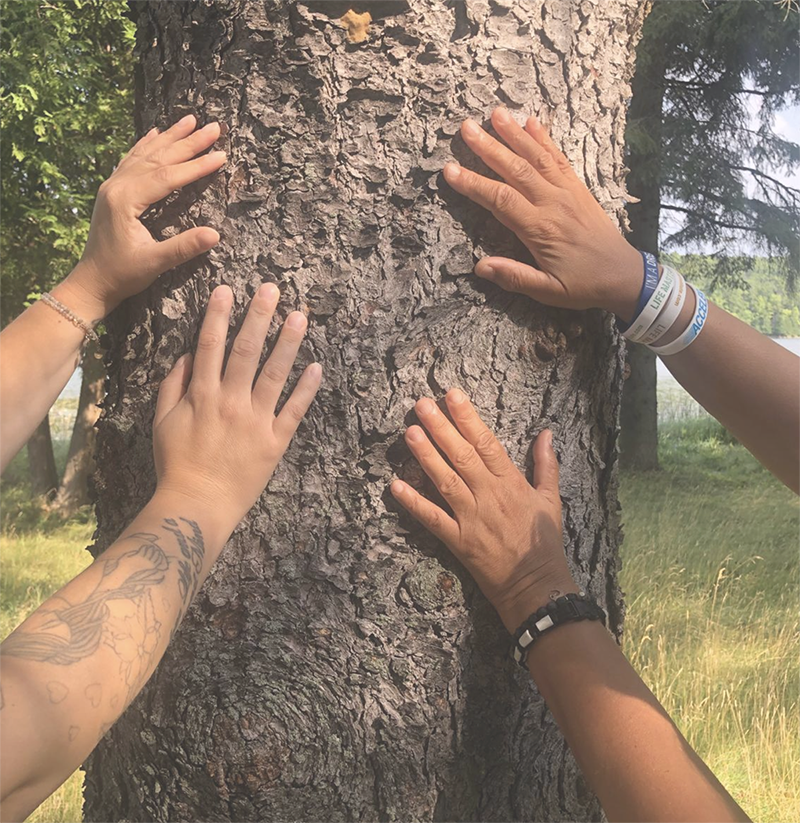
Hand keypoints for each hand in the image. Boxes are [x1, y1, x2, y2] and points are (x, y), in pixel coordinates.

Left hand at [61, 114, 226, 318]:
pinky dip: (146, 144)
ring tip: (191, 120)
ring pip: (145, 153)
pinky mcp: (112, 191)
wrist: (92, 281)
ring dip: (170, 136)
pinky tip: (155, 132)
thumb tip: (216, 235)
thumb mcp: (155, 263)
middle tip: (214, 127)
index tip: (221, 155)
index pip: (168, 176)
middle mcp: (117, 186)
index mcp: (126, 200)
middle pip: (158, 158)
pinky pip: (131, 159)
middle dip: (188, 141)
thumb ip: (184, 247)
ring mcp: (112, 185)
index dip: (197, 165)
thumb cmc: (122, 274)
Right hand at [153, 284, 321, 538]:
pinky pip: (294, 410)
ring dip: (288, 343)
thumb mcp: (162, 421)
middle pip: (246, 351)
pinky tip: (317, 366)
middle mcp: (231, 401)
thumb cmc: (176, 463)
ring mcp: (256, 420)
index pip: (210, 345)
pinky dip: (307, 389)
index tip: (227, 289)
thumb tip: (186, 354)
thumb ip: (172, 385)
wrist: (197, 505)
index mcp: (202, 394)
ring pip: (275, 374)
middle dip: (258, 316)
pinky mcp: (276, 441)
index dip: (218, 315)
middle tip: (272, 289)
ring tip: (300, 316)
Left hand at [390, 389, 576, 632]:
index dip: (468, 417)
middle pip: (461, 456)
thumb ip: (546, 464)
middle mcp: (489, 496)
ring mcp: (471, 518)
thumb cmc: (544, 541)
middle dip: (440, 428)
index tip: (452, 395)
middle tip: (421, 404)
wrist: (535, 585)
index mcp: (510, 483)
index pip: (486, 443)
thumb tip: (546, 433)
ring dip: (426, 456)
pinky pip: (432, 518)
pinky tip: (395, 485)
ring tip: (409, 432)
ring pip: (445, 481)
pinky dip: (413, 503)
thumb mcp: (551, 499)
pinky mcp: (457, 540)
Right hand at [443, 107, 643, 322]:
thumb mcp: (548, 291)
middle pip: (516, 169)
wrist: (624, 276)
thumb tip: (480, 267)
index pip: (500, 199)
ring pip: (537, 157)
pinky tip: (532, 122)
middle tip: (466, 127)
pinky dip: (545, 138)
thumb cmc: (584, 285)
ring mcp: (568, 192)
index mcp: (540, 229)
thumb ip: (515, 277)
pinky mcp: (579, 188)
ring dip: (515, 134)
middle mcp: (553, 203)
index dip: (473, 183)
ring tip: (495, 113)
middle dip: (489, 147)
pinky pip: (559, 159)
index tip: (450, 170)